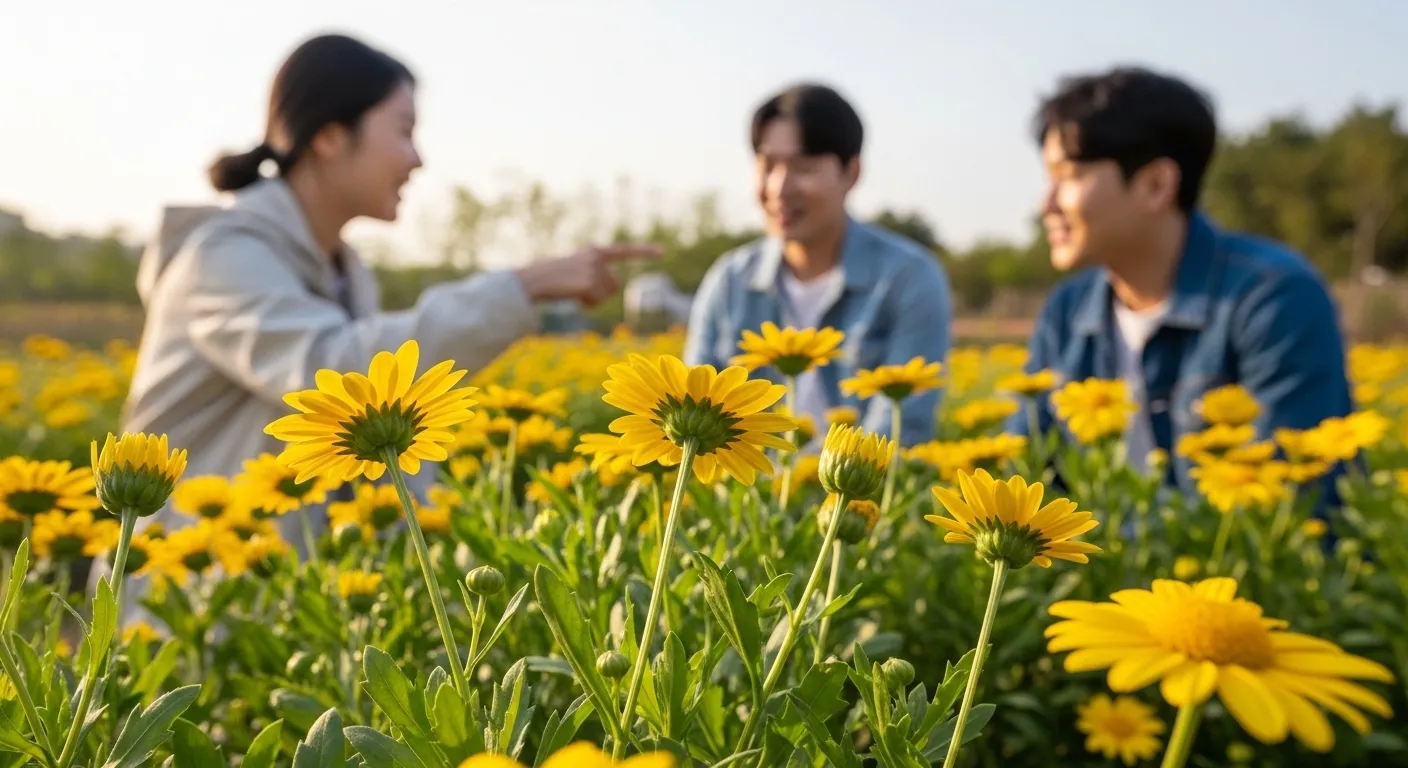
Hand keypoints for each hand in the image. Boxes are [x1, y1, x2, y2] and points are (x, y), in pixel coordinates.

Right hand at [513, 243, 662, 306]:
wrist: (534, 280)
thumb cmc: (551, 278)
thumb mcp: (575, 270)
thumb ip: (595, 274)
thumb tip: (614, 286)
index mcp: (594, 252)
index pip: (624, 251)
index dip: (644, 251)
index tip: (663, 251)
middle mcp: (597, 258)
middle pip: (615, 285)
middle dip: (601, 293)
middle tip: (579, 290)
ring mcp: (594, 270)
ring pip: (607, 295)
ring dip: (592, 299)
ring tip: (573, 291)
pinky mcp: (590, 282)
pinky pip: (597, 301)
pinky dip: (586, 304)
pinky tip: (573, 296)